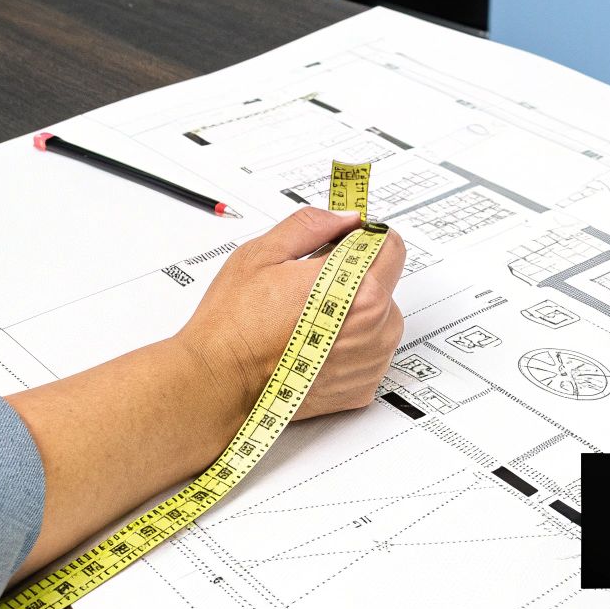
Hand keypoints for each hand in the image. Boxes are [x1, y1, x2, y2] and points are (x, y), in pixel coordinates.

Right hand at [174, 207, 406, 421]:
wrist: (219, 383)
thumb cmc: (235, 324)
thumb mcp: (264, 254)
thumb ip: (311, 226)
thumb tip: (343, 219)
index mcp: (359, 290)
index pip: (390, 246)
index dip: (363, 239)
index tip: (343, 243)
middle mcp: (374, 329)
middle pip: (384, 285)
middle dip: (356, 279)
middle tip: (311, 287)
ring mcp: (370, 363)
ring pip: (378, 322)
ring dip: (354, 315)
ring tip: (307, 321)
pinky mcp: (360, 390)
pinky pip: (367, 355)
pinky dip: (347, 348)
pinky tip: (312, 347)